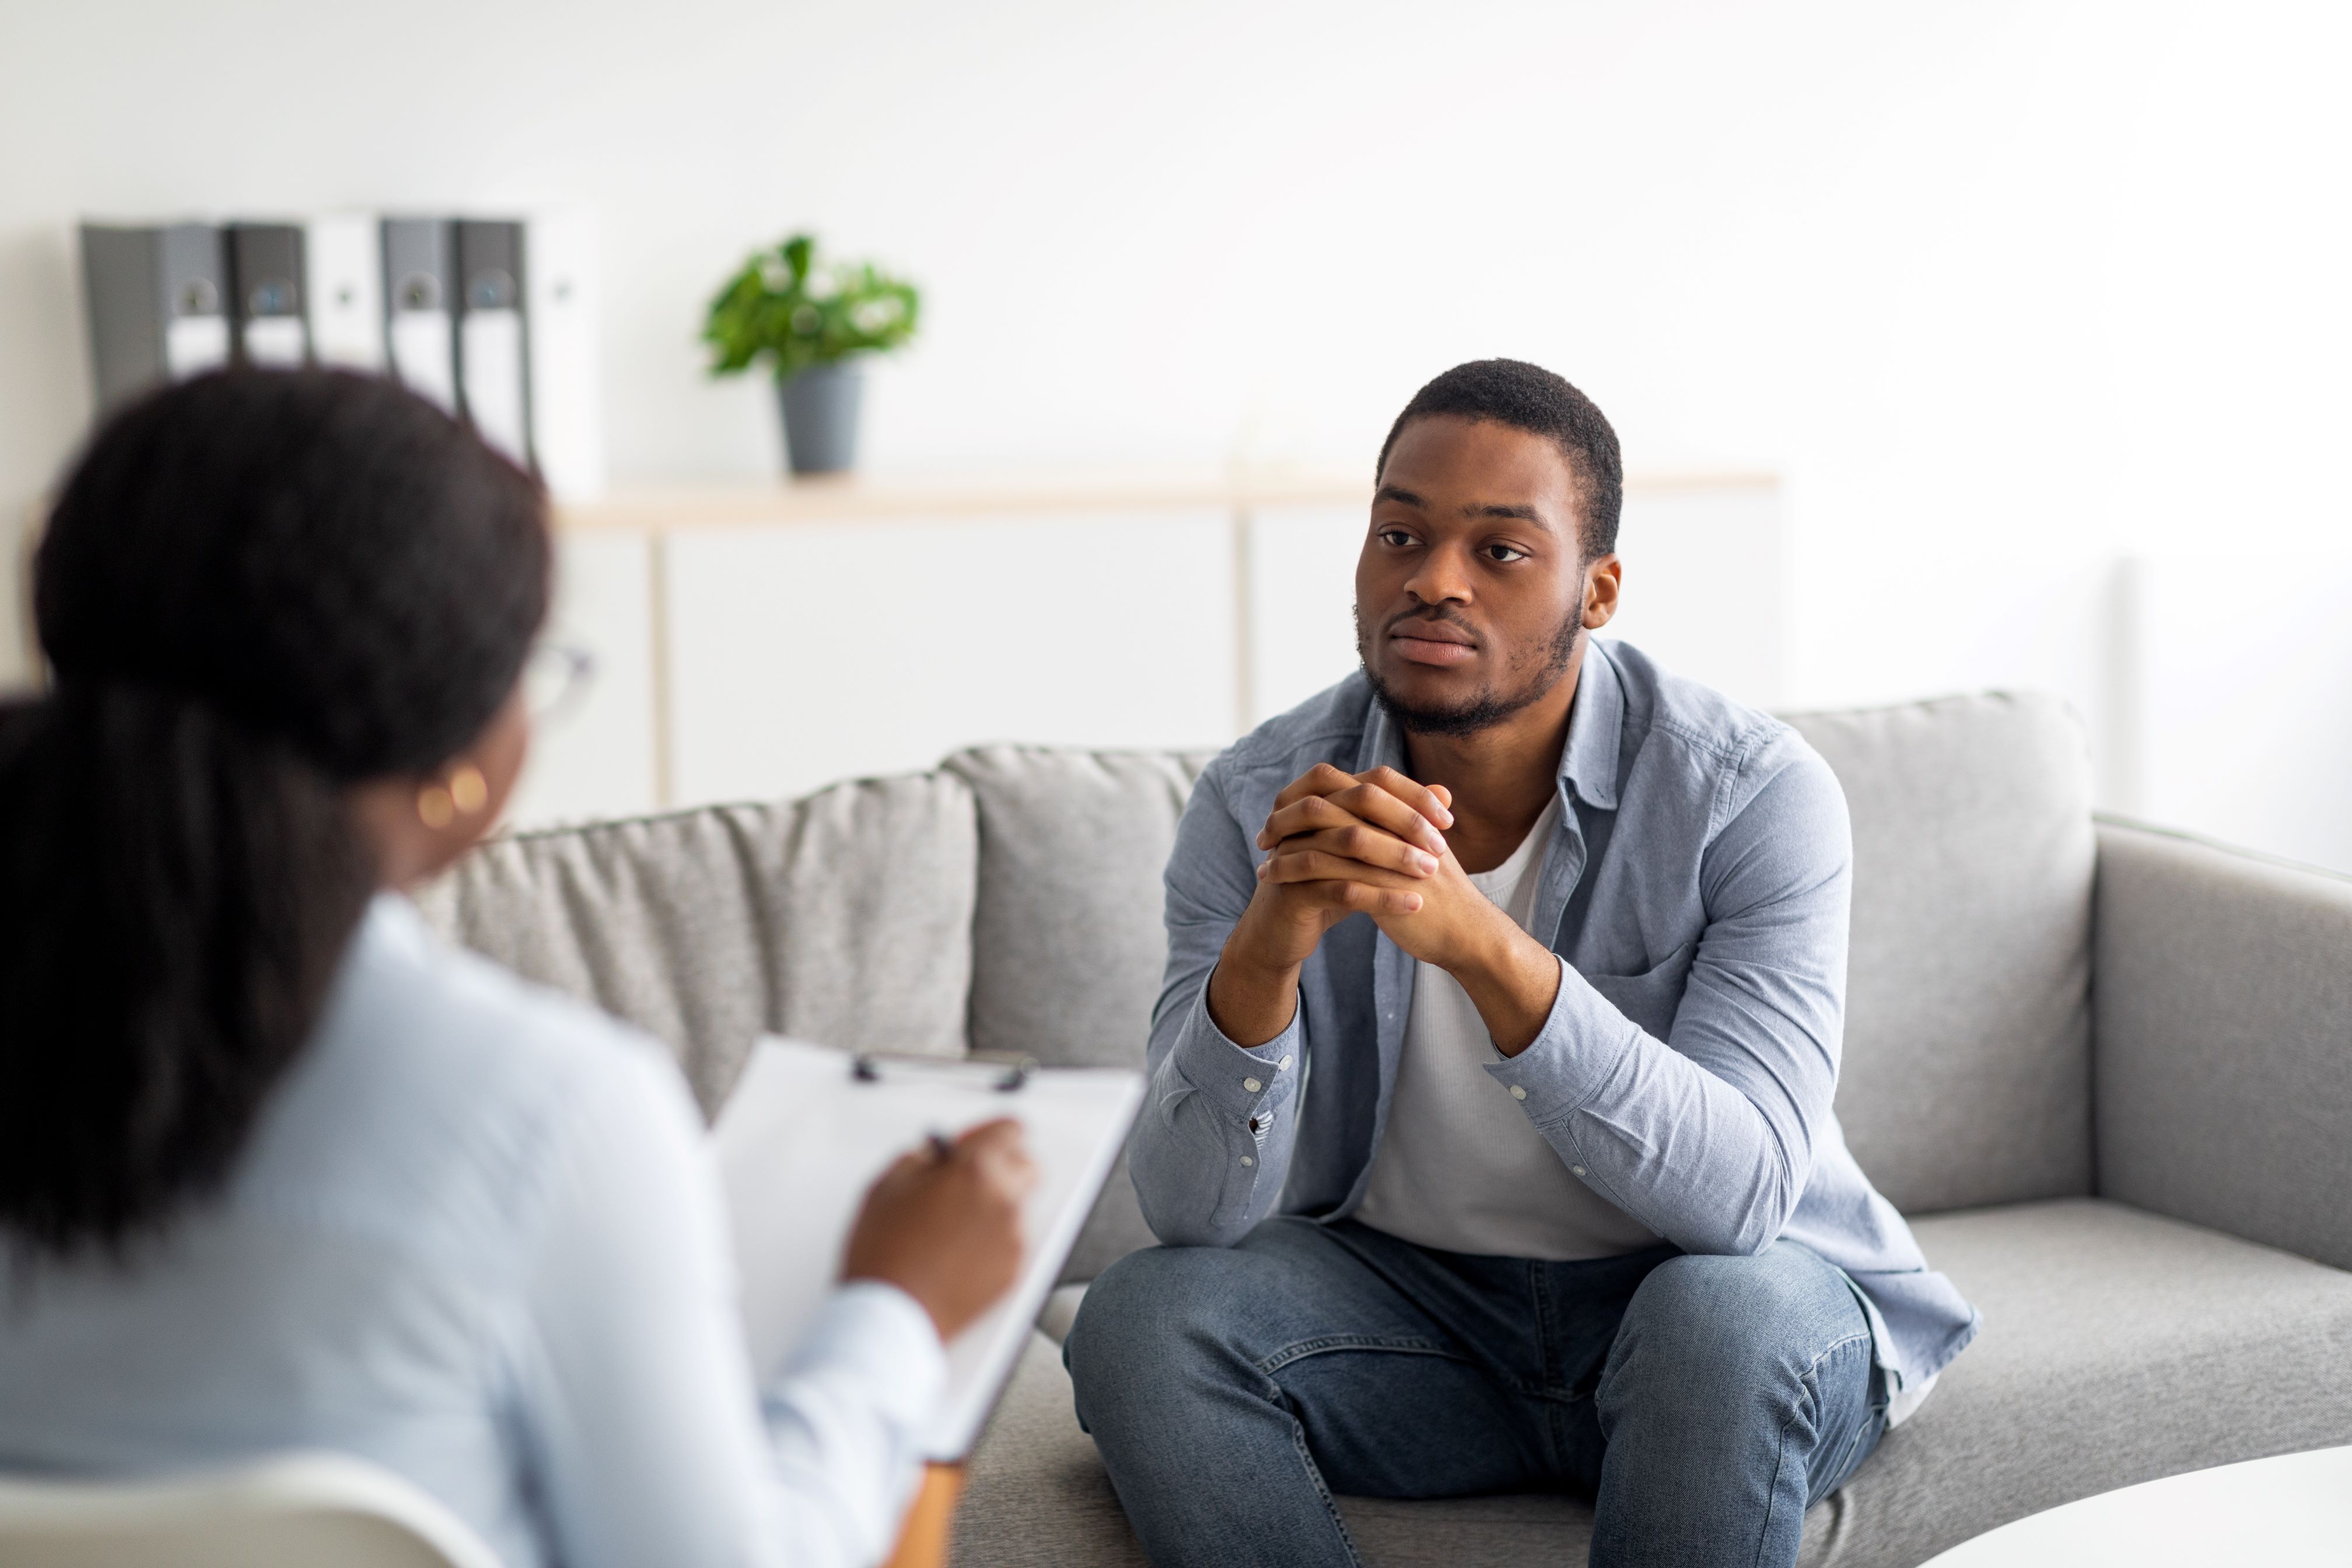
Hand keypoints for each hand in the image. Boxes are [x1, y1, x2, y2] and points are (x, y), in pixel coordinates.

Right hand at [841, 1119, 1036, 1341]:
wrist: (890, 1316)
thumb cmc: (883, 1255)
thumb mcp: (885, 1186)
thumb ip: (919, 1158)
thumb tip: (936, 1154)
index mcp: (975, 1170)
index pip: (1010, 1129)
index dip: (987, 1133)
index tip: (970, 1142)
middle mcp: (1003, 1199)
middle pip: (1026, 1165)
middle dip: (1000, 1166)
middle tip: (965, 1180)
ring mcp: (1012, 1237)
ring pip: (1016, 1205)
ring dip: (993, 1204)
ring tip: (950, 1225)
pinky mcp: (1012, 1270)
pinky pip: (1010, 1241)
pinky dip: (991, 1240)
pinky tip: (955, 1252)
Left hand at [1248, 767, 1562, 1054]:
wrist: (1468, 935)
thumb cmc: (1445, 898)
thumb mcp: (1423, 852)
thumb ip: (1400, 829)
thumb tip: (1369, 816)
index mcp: (1407, 814)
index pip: (1356, 786)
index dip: (1316, 794)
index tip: (1286, 810)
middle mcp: (1397, 828)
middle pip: (1333, 803)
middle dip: (1292, 816)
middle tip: (1264, 833)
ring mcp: (1390, 855)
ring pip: (1325, 837)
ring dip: (1288, 849)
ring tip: (1263, 865)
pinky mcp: (1382, 886)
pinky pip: (1328, 872)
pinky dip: (1297, 875)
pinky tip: (1274, 886)